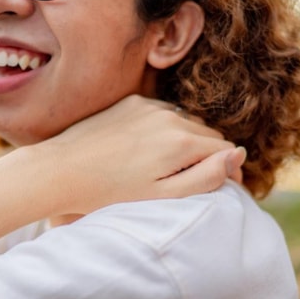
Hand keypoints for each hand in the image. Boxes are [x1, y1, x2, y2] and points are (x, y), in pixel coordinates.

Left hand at [38, 95, 245, 212]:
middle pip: (208, 134)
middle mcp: (169, 115)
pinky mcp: (130, 102)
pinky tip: (146, 151)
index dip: (226, 171)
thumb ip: (206, 176)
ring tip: (168, 168)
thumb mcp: (163, 195)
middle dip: (209, 155)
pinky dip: (164, 129)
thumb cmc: (110, 192)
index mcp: (182, 140)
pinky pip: (161, 113)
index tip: (220, 187)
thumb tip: (238, 155)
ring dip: (187, 140)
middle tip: (194, 181)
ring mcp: (148, 105)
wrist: (61, 170)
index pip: (225, 150)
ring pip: (185, 121)